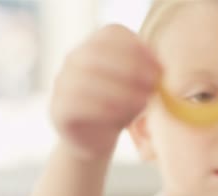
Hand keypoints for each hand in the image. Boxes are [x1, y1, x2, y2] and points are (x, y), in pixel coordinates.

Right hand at [51, 24, 160, 158]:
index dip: (138, 47)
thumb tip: (160, 69)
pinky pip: (76, 103)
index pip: (112, 32)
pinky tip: (122, 117)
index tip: (160, 67)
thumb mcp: (139, 88)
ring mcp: (62, 82)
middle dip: (130, 67)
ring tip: (142, 103)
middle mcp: (74, 59)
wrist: (95, 141)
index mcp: (95, 46)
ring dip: (120, 89)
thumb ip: (147, 75)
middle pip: (98, 52)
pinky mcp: (58, 108)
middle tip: (153, 85)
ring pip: (86, 77)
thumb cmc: (120, 108)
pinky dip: (104, 108)